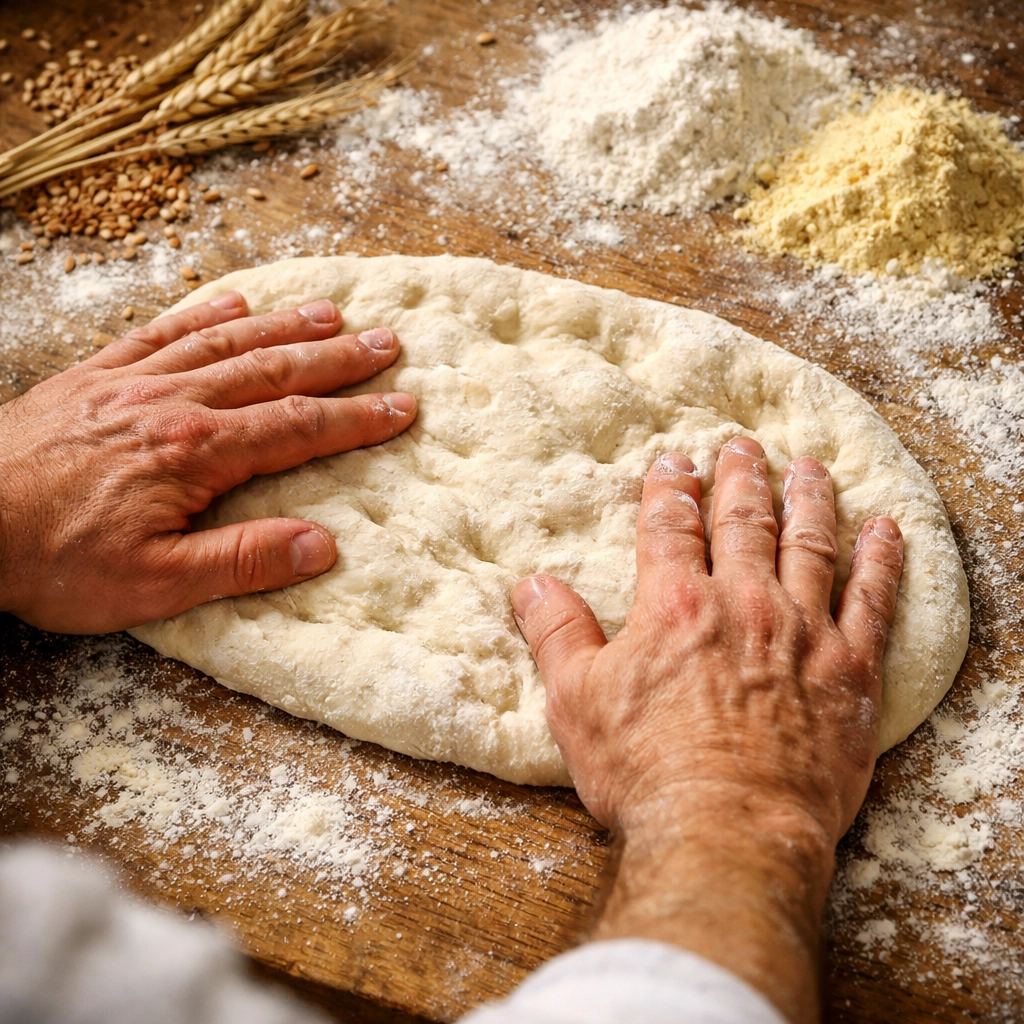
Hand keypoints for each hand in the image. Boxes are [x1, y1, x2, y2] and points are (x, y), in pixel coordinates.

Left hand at [0, 292, 415, 633]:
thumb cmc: (53, 560)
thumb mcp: (156, 585)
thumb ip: (243, 560)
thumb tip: (322, 546)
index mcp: (195, 453)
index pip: (298, 428)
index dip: (356, 418)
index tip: (403, 406)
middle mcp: (172, 403)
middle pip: (273, 371)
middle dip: (336, 358)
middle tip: (387, 341)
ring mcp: (132, 381)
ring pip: (226, 342)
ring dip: (285, 326)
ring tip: (332, 312)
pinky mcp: (95, 375)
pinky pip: (160, 331)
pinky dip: (203, 313)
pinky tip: (233, 299)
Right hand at [511, 439, 902, 1022]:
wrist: (727, 831)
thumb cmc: (645, 770)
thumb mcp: (576, 701)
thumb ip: (556, 634)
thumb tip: (531, 584)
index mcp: (675, 604)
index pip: (671, 527)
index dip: (670, 489)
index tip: (674, 462)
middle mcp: (743, 602)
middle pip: (744, 521)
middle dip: (741, 477)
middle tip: (743, 446)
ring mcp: (803, 632)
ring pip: (809, 543)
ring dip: (808, 499)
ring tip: (808, 467)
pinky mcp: (849, 671)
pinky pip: (871, 601)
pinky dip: (879, 560)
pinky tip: (885, 531)